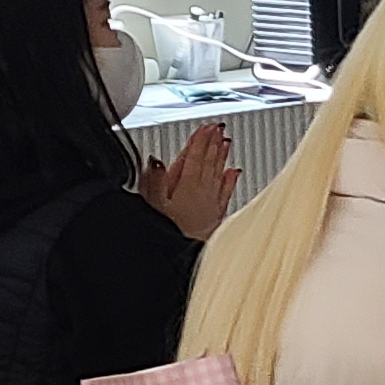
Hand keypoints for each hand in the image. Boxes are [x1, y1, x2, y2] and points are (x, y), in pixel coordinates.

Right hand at [141, 122, 237, 241]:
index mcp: (186, 185)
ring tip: (225, 142)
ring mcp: (211, 203)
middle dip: (212, 143)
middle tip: (218, 128)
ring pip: (219, 172)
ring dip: (222, 156)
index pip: (195, 156)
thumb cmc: (168, 232)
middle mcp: (203, 192)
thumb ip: (154, 179)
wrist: (184, 258)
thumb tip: (156, 160)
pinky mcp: (216, 216)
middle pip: (209, 161)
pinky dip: (229, 179)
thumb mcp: (151, 204)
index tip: (206, 126)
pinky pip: (225, 192)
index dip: (200, 139)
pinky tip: (233, 172)